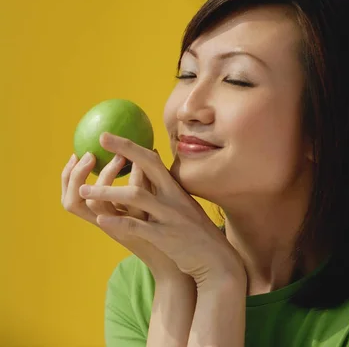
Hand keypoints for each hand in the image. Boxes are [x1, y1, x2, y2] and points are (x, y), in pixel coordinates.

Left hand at [77, 132, 245, 288]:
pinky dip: (118, 221)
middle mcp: (173, 196)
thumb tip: (152, 161)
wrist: (216, 260)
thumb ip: (166, 186)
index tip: (107, 136)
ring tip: (84, 189)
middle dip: (122, 151)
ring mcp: (168, 216)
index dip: (129, 145)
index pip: (151, 159)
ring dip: (108, 190)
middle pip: (146, 167)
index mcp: (175, 188)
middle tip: (97, 144)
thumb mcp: (183, 203)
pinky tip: (101, 219)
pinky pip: (137, 226)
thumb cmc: (195, 232)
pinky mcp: (165, 237)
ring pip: (136, 196)